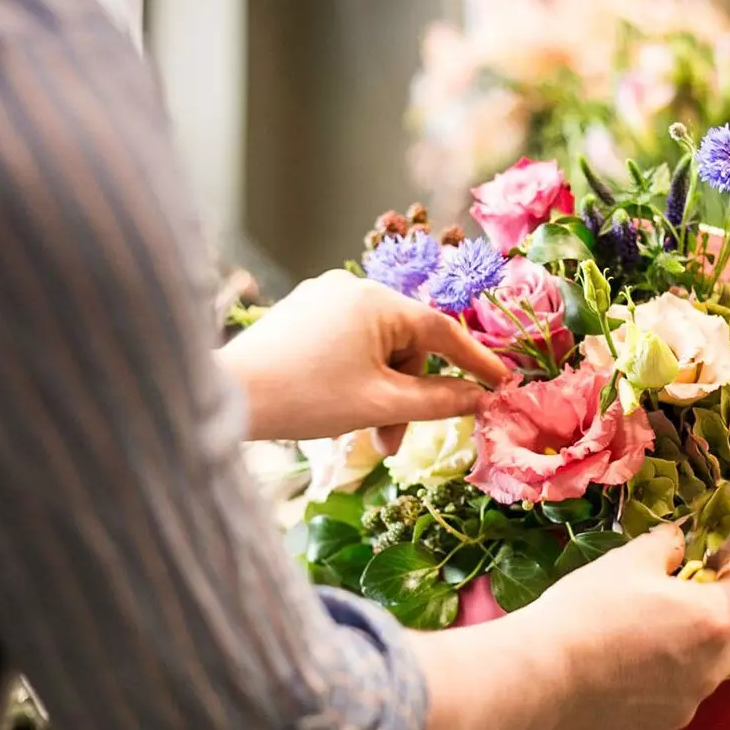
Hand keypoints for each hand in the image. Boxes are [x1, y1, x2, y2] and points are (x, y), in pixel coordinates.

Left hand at [222, 270, 509, 446]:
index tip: (502, 384)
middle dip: (407, 393)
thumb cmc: (306, 398)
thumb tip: (480, 398)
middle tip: (392, 442)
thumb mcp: (380, 405)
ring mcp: (323, 296)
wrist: (227, 395)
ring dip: (380, 389)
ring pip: (376, 346)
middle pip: (405, 342)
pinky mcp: (302, 311)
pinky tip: (341, 405)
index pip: (442, 329)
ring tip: (365, 433)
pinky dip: (356, 374)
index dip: (475, 361)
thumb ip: (438, 401)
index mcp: (377, 300)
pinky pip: (348, 341)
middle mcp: (352, 287)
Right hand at [534, 525, 729, 729]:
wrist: (543, 672)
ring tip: (656, 634)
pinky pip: (679, 699)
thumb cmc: (587, 608)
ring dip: (702, 647)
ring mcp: (688, 704)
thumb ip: (665, 546)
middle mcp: (712, 666)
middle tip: (705, 593)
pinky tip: (629, 671)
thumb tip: (678, 541)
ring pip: (715, 670)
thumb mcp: (627, 561)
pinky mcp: (661, 729)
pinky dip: (668, 680)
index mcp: (711, 618)